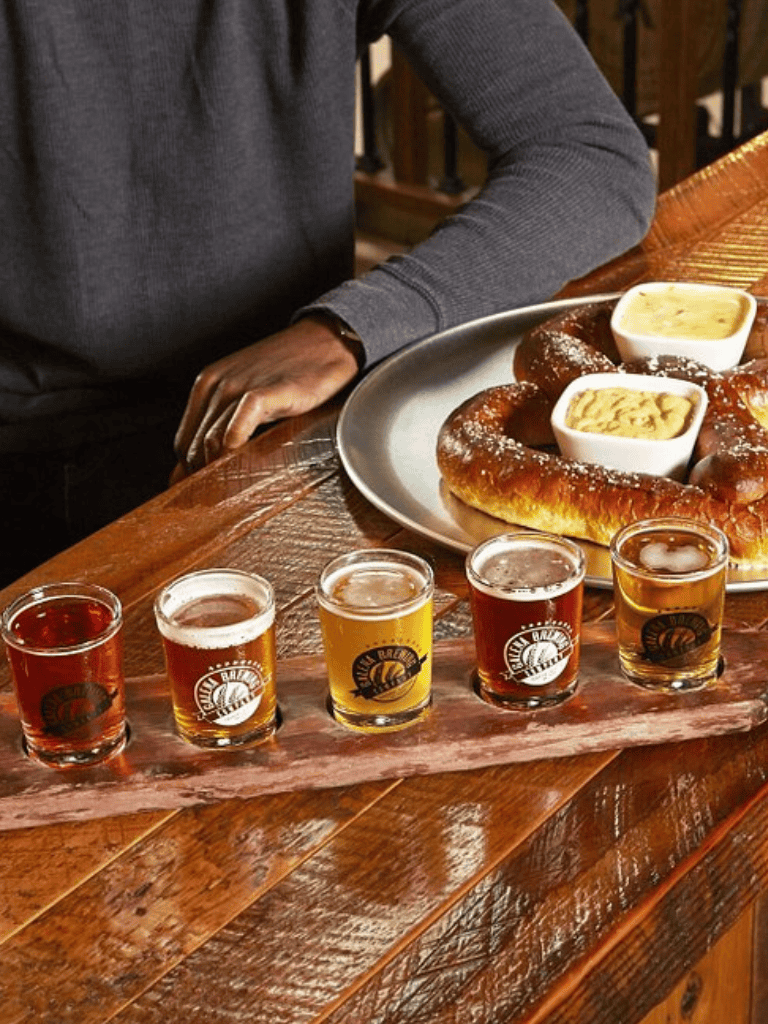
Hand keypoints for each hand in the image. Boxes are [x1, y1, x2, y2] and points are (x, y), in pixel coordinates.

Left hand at [173, 316, 361, 475]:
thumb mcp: (248, 393)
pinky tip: (243, 463)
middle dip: (203, 477)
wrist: (327, 341)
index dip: (191, 472)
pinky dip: (235, 447)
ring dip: (219, 469)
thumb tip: (199, 467)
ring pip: (212, 440)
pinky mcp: (266, 392)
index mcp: (207, 384)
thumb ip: (223, 424)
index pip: (183, 442)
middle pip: (194, 447)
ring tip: (234, 492)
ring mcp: (239, 386)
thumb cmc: (290, 371)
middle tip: (221, 501)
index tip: (206, 492)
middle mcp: (216, 384)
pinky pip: (238, 425)